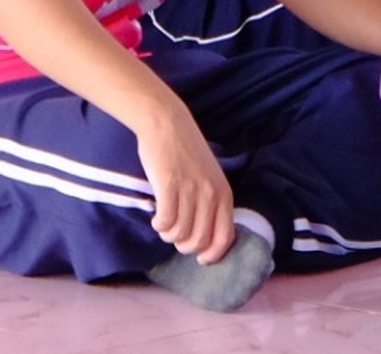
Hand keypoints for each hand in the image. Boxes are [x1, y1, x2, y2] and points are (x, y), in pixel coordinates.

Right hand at [135, 106, 235, 263]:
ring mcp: (190, 190)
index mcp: (224, 193)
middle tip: (175, 235)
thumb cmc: (186, 151)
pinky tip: (156, 217)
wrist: (166, 123)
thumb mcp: (209, 177)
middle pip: (198, 242)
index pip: (225, 238)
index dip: (211, 255)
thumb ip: (211, 203)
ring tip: (164, 222)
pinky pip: (165, 222)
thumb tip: (204, 238)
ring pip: (179, 235)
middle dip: (184, 246)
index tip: (200, 258)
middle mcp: (210, 194)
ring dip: (168, 234)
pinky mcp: (169, 186)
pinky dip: (159, 225)